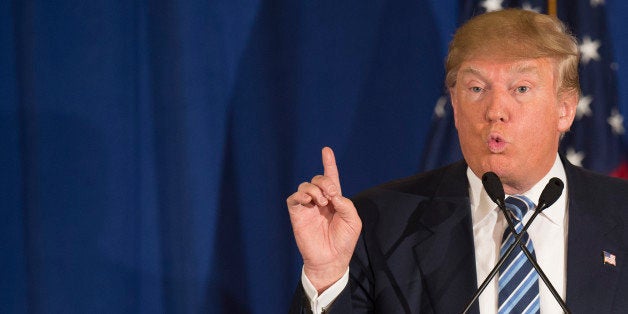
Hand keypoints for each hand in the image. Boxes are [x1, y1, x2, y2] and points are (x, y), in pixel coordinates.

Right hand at [287, 147, 361, 292]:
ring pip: (305, 186)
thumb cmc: (343, 242)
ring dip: (314, 189)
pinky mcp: (297, 214)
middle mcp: (320, 201)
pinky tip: (310, 202)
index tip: (326, 150)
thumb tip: (332, 193)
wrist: (330, 260)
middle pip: (318, 179)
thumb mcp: (352, 221)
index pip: (331, 178)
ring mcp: (308, 207)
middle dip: (325, 181)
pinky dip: (301, 195)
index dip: (329, 163)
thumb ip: (345, 204)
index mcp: (335, 200)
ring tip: (322, 202)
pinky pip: (294, 198)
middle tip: (331, 195)